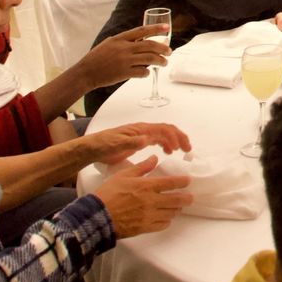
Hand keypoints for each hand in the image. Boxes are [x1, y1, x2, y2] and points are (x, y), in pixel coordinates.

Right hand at [75, 22, 170, 87]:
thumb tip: (141, 41)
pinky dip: (147, 72)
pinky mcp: (124, 73)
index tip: (166, 28)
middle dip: (163, 48)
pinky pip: (142, 72)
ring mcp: (124, 61)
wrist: (85, 72)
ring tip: (164, 63)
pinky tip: (147, 72)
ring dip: (160, 61)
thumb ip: (124, 41)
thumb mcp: (109, 44)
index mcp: (120, 39)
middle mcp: (123, 48)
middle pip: (150, 45)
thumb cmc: (97, 58)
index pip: (142, 31)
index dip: (155, 29)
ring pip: (150, 59)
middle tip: (170, 51)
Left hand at [76, 122, 190, 165]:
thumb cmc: (104, 146)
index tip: (180, 149)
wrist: (93, 147)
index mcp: (141, 129)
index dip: (173, 137)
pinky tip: (168, 152)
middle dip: (179, 137)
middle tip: (188, 149)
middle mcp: (144, 130)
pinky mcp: (139, 141)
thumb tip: (147, 139)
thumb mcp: (116, 145)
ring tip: (182, 151)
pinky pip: (157, 139)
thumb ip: (132, 142)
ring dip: (175, 140)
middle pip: (167, 129)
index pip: (162, 129)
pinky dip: (166, 144)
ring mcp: (142, 135)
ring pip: (163, 134)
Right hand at [93, 155, 193, 237]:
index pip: (171, 183)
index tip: (188, 181)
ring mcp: (149, 216)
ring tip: (178, 207)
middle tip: (190, 197)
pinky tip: (166, 218)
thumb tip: (154, 158)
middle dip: (186, 198)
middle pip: (176, 200)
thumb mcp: (124, 175)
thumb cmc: (109, 193)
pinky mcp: (145, 227)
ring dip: (176, 209)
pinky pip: (162, 225)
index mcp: (147, 186)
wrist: (98, 216)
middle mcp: (151, 201)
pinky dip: (167, 221)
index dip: (182, 182)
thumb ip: (142, 167)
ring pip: (171, 213)